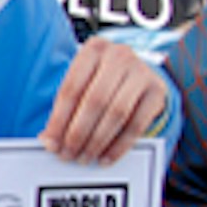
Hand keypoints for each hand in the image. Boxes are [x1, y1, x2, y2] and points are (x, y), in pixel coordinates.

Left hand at [40, 38, 171, 163]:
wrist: (136, 74)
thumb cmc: (100, 80)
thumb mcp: (82, 82)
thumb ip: (65, 108)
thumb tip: (49, 141)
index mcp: (94, 48)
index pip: (72, 88)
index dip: (59, 119)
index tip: (50, 143)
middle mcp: (120, 55)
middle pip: (95, 101)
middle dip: (78, 133)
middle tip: (67, 155)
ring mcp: (142, 71)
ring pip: (116, 113)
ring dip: (97, 141)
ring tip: (84, 158)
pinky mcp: (157, 90)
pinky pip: (136, 124)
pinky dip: (119, 146)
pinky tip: (105, 158)